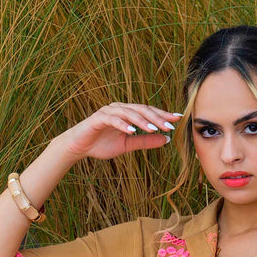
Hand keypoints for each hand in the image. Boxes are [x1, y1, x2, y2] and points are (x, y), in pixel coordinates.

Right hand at [57, 102, 182, 162]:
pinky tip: (131, 131)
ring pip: (129, 113)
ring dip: (142, 121)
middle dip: (157, 117)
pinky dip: (123, 124)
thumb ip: (145, 141)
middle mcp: (119, 108)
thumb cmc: (102, 144)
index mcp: (127, 113)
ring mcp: (108, 112)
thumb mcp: (128, 145)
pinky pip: (113, 119)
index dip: (163, 115)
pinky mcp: (98, 118)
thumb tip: (166, 139)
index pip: (148, 112)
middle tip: (170, 126)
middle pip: (141, 110)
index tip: (178, 119)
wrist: (79, 147)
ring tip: (154, 129)